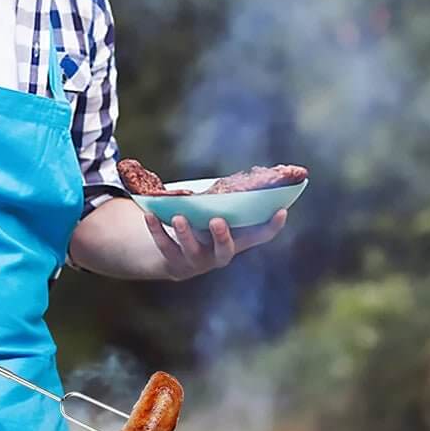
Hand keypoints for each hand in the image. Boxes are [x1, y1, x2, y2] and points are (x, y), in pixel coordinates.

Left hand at [142, 209, 287, 279]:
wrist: (178, 259)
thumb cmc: (204, 228)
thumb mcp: (218, 214)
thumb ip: (228, 199)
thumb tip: (250, 169)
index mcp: (236, 241)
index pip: (260, 236)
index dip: (272, 226)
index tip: (281, 210)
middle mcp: (219, 255)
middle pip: (225, 250)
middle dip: (222, 236)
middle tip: (217, 221)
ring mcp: (196, 261)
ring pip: (192, 250)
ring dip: (185, 233)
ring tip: (178, 217)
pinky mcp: (173, 261)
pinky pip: (164, 246)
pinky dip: (156, 230)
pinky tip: (148, 215)